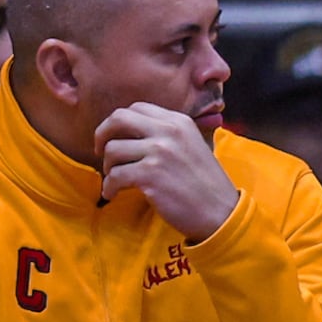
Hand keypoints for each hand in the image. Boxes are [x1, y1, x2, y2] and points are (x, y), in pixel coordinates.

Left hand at [96, 103, 240, 239]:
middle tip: (101, 152)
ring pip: (113, 149)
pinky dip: (109, 186)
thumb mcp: (192, 146)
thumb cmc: (204, 185)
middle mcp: (169, 131)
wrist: (220, 212)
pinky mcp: (150, 175)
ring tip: (114, 180)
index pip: (137, 108)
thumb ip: (167, 135)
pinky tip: (113, 193)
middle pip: (119, 118)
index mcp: (178, 121)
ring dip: (108, 167)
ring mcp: (159, 152)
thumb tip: (131, 135)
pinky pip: (115, 175)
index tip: (115, 138)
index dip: (119, 123)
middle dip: (103, 134)